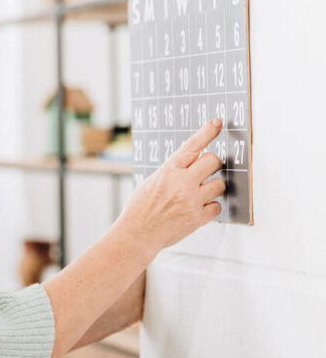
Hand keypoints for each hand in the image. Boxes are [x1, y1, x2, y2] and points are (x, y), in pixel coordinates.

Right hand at [116, 118, 226, 254]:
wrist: (137, 234)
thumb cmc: (140, 208)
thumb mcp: (151, 181)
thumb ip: (171, 171)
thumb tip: (190, 163)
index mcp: (168, 171)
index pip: (192, 146)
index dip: (207, 132)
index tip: (217, 123)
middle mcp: (182, 183)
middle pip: (214, 161)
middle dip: (213, 164)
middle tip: (207, 170)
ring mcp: (191, 201)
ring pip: (220, 184)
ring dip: (213, 187)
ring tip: (199, 193)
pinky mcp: (198, 218)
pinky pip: (217, 206)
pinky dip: (210, 208)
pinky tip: (197, 209)